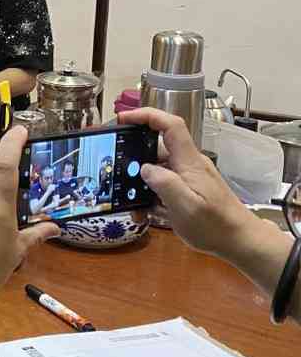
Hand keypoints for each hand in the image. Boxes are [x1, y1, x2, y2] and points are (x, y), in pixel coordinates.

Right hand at [117, 108, 261, 259]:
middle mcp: (188, 164)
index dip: (146, 115)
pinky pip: (163, 184)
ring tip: (131, 205)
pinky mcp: (187, 189)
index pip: (170, 125)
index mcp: (189, 162)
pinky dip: (150, 196)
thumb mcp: (186, 206)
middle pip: (156, 147)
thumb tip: (144, 168)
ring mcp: (188, 177)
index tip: (123, 118)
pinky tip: (144, 213)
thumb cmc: (215, 224)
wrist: (239, 241)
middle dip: (134, 158)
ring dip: (140, 184)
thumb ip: (164, 183)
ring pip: (156, 169)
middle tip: (116, 173)